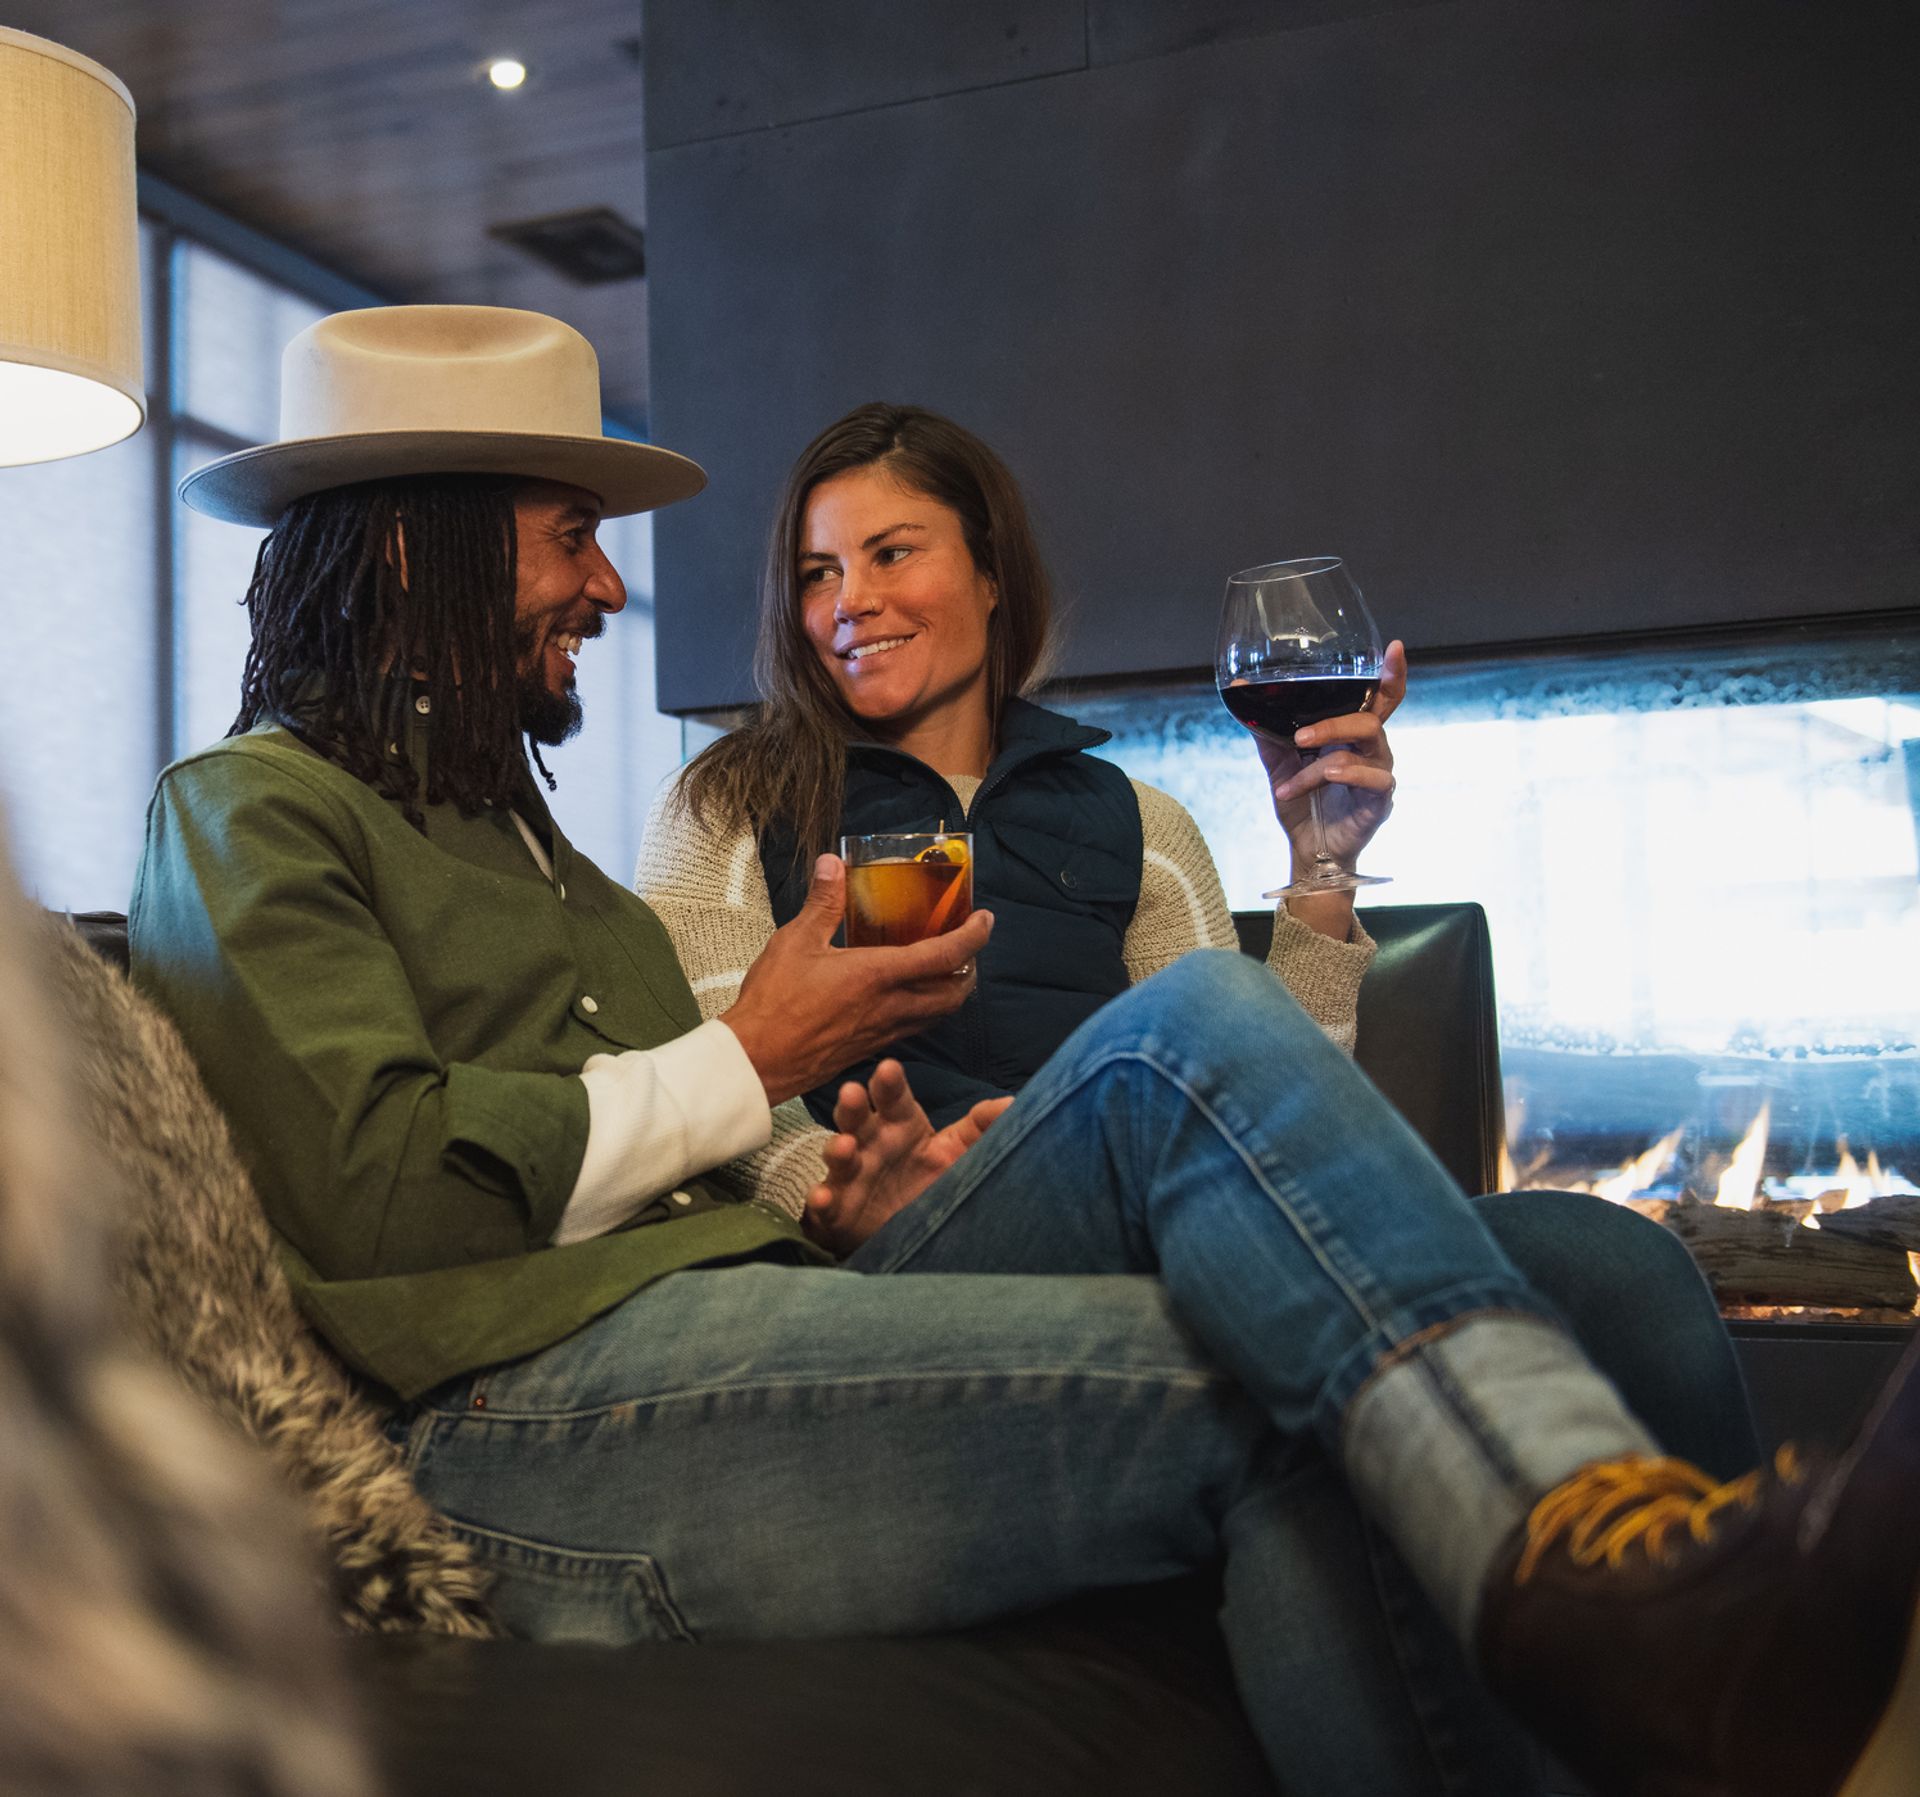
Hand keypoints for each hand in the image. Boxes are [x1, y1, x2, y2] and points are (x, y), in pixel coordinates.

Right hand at [720, 855, 993, 1106]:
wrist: (759, 1062)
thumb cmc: (775, 1001)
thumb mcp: (796, 941)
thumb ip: (824, 903)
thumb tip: (833, 864)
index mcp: (880, 975)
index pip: (946, 955)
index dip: (974, 936)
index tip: (985, 919)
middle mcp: (893, 1006)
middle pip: (955, 993)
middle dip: (970, 969)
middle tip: (966, 946)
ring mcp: (884, 1032)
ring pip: (938, 1014)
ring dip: (951, 991)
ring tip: (943, 968)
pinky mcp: (872, 1047)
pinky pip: (914, 1027)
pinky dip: (925, 1009)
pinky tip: (905, 995)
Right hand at [803, 1059, 1013, 1255]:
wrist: (905, 1225)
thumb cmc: (927, 1174)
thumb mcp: (958, 1149)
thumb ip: (982, 1127)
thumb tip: (1013, 1104)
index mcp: (900, 1124)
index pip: (894, 1098)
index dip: (889, 1083)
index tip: (889, 1068)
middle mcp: (870, 1143)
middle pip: (857, 1118)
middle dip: (852, 1105)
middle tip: (852, 1092)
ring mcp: (850, 1175)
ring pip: (839, 1157)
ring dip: (836, 1149)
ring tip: (843, 1146)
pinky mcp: (836, 1209)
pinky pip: (825, 1204)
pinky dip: (822, 1201)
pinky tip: (823, 1198)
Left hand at [1253, 638, 1403, 876]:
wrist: (1307, 846)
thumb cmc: (1303, 801)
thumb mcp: (1279, 761)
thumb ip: (1267, 729)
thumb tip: (1240, 692)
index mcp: (1352, 732)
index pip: (1381, 697)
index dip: (1392, 673)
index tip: (1394, 647)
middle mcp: (1372, 748)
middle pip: (1371, 716)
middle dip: (1334, 722)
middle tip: (1299, 737)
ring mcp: (1379, 772)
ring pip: (1362, 748)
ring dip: (1321, 762)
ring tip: (1292, 781)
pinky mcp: (1380, 800)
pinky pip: (1375, 779)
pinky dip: (1346, 776)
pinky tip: (1327, 777)